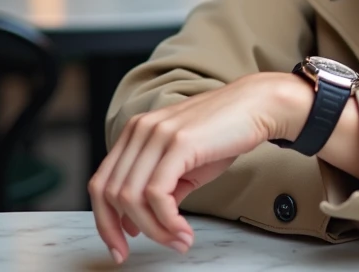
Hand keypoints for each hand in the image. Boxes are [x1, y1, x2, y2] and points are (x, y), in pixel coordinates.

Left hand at [88, 72, 310, 263]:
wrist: (257, 106)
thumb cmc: (225, 133)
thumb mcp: (185, 165)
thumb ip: (162, 189)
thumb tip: (144, 222)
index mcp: (136, 133)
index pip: (101, 182)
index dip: (104, 220)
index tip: (119, 245)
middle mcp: (140, 130)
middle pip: (110, 193)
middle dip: (121, 231)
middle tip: (144, 251)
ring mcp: (157, 134)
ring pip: (131, 198)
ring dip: (154, 230)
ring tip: (177, 241)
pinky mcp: (178, 142)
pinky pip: (157, 194)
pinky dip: (167, 221)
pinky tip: (184, 231)